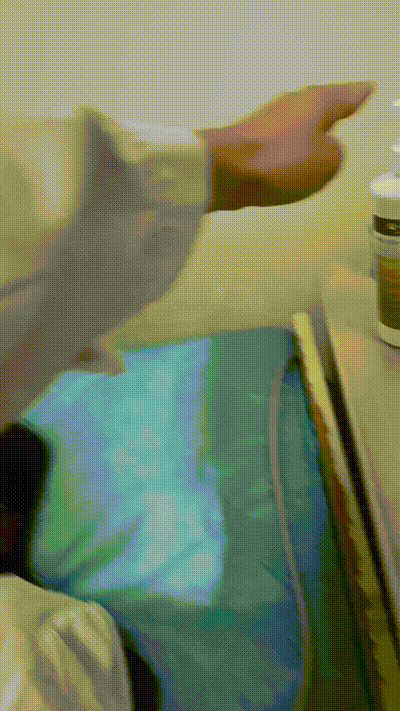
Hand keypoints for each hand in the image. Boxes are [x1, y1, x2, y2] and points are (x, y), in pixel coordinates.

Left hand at [198, 81, 374, 210]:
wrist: (225, 172)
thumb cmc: (281, 162)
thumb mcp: (327, 162)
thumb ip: (334, 153)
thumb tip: (321, 150)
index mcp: (316, 102)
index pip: (345, 96)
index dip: (356, 96)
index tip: (362, 92)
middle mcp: (292, 104)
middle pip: (318, 105)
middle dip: (329, 110)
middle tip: (341, 111)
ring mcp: (267, 120)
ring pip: (297, 123)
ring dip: (306, 130)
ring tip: (317, 139)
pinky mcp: (249, 140)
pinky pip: (279, 142)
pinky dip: (287, 148)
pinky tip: (289, 159)